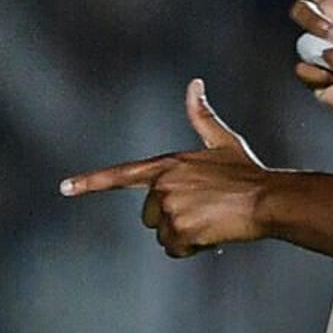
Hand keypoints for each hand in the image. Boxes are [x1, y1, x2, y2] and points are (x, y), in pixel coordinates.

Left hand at [62, 81, 276, 257]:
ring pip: (163, 236)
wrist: (268, 198)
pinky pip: (175, 249)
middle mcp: (163, 184)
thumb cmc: (247, 173)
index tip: (64, 188)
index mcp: (167, 165)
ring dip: (186, 236)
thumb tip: (194, 83)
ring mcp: (170, 206)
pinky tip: (214, 233)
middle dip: (173, 220)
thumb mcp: (222, 142)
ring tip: (213, 220)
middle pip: (149, 217)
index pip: (121, 175)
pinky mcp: (180, 227)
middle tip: (205, 211)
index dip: (91, 182)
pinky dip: (193, 248)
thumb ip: (201, 116)